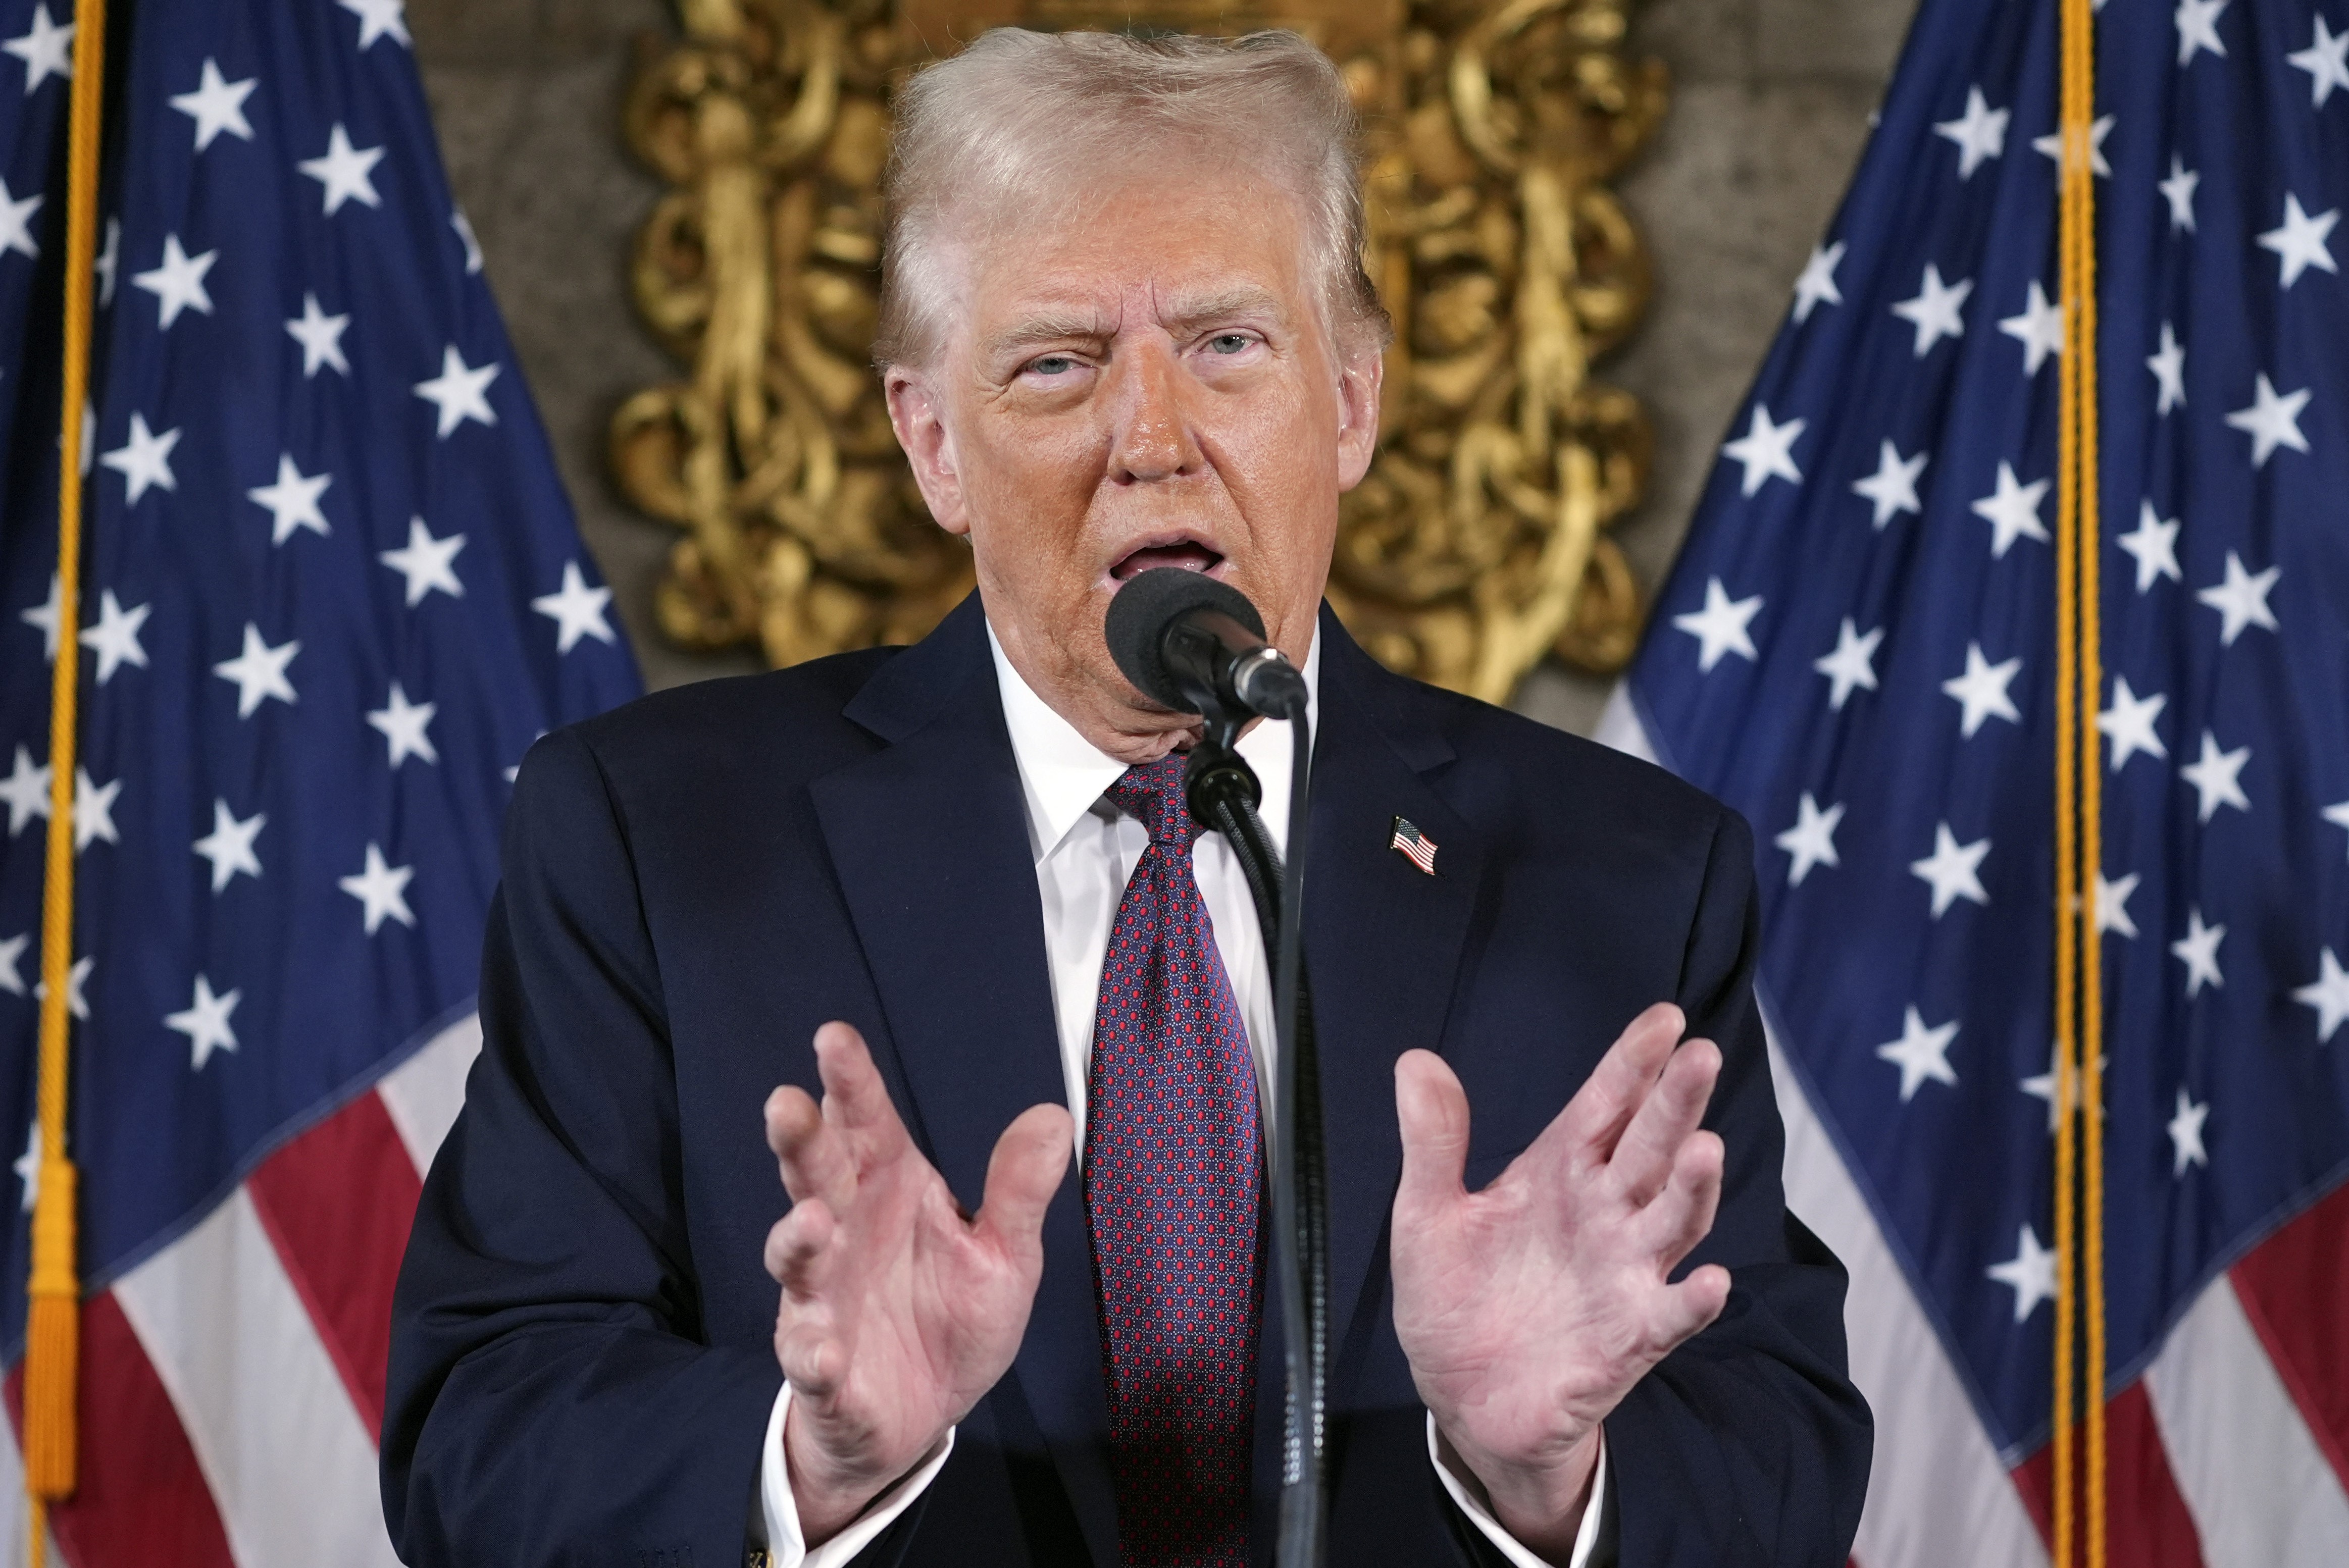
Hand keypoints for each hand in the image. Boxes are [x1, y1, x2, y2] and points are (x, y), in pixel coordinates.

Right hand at [764, 1022, 1073, 1543]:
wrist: (922, 1415)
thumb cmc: (951, 1318)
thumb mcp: (1005, 1255)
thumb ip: (1018, 1190)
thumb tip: (1054, 1115)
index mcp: (891, 1192)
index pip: (866, 1125)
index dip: (850, 1083)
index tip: (833, 1037)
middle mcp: (846, 1234)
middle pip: (815, 1176)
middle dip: (800, 1140)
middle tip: (787, 1101)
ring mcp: (824, 1299)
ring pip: (797, 1258)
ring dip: (795, 1239)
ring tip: (810, 1219)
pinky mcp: (821, 1368)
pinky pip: (810, 1358)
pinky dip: (813, 1354)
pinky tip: (824, 1353)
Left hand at [1390, 1003, 1730, 1560]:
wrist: (1461, 1399)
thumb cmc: (1454, 1300)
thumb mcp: (1426, 1216)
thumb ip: (1433, 1142)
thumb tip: (1416, 1061)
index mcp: (1559, 1171)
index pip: (1605, 1105)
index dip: (1633, 1062)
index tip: (1665, 1018)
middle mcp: (1604, 1213)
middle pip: (1649, 1148)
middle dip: (1676, 1103)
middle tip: (1701, 1055)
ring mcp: (1624, 1273)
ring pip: (1672, 1220)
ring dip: (1693, 1188)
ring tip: (1704, 1148)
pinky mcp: (1630, 1338)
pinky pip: (1670, 1316)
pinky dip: (1693, 1301)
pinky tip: (1712, 1283)